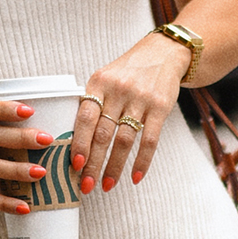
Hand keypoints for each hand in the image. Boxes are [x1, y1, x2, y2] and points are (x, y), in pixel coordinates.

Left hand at [71, 34, 185, 192]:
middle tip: (86, 186)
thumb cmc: (127, 72)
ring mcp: (140, 99)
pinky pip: (150, 140)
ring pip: (124, 140)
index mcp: (98, 83)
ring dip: (114, 166)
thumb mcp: (105, 78)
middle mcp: (118, 90)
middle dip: (93, 163)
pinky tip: (135, 177)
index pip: (85, 117)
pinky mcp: (160, 107)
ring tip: (107, 185)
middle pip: (103, 133)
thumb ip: (91, 104)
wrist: (163, 52)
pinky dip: (142, 161)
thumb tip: (73, 143)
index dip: (79, 142)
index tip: (75, 165)